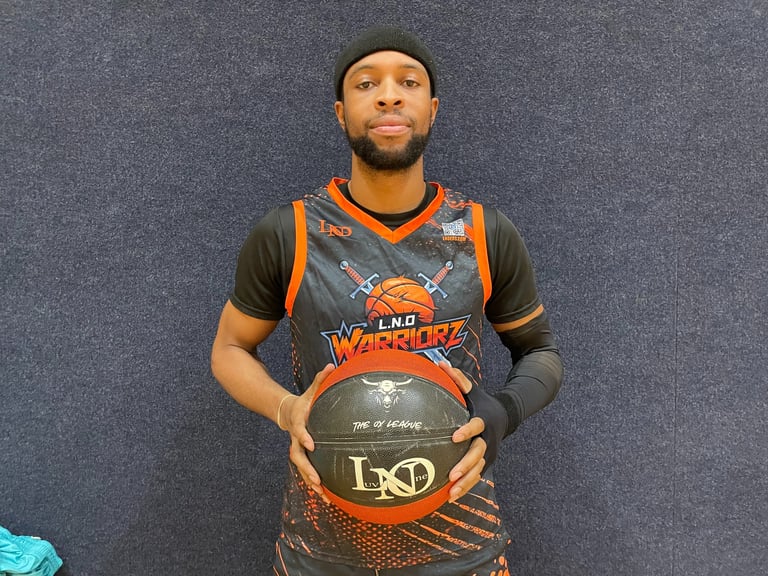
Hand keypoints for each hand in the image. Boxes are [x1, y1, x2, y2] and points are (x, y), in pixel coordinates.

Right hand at [279, 363, 334, 502]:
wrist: (288, 413)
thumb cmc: (304, 402)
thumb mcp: (311, 391)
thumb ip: (321, 380)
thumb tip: (332, 365)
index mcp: (298, 423)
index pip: (300, 431)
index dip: (304, 437)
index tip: (312, 444)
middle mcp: (296, 440)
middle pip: (298, 457)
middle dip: (307, 469)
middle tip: (317, 480)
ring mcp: (298, 450)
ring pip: (302, 469)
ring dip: (311, 482)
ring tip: (323, 493)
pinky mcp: (304, 458)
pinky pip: (308, 472)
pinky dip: (315, 484)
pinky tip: (326, 496)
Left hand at [439, 363, 487, 501]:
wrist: (507, 415)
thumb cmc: (483, 402)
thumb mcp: (473, 390)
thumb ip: (458, 379)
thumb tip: (440, 364)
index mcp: (484, 421)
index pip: (476, 426)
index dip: (467, 431)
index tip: (454, 436)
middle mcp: (488, 439)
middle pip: (478, 454)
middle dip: (466, 464)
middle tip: (452, 474)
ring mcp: (489, 453)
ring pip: (478, 470)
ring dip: (466, 482)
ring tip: (451, 492)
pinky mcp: (487, 462)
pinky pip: (477, 477)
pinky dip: (466, 487)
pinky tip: (451, 497)